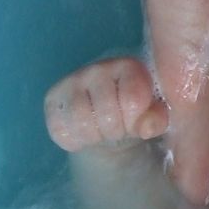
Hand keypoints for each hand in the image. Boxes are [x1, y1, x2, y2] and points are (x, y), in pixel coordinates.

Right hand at [44, 57, 168, 152]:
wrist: (107, 122)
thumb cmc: (134, 115)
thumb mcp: (153, 117)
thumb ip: (156, 119)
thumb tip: (145, 126)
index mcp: (128, 66)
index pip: (132, 100)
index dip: (135, 120)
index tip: (135, 121)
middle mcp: (97, 68)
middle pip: (107, 114)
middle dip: (116, 132)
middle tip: (118, 129)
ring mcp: (71, 81)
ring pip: (82, 121)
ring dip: (95, 137)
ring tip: (102, 132)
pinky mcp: (52, 99)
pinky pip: (61, 131)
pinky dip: (75, 141)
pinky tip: (84, 135)